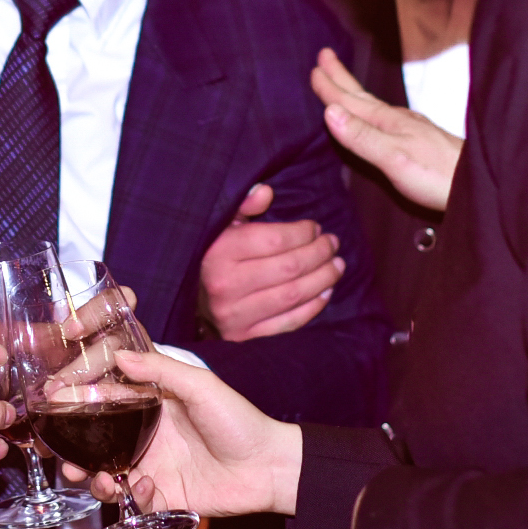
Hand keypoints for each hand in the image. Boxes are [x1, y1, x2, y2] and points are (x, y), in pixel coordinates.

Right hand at [71, 348, 301, 517]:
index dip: (75, 392)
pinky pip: (128, 497)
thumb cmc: (239, 421)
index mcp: (150, 401)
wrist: (269, 470)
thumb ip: (161, 369)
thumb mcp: (201, 386)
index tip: (52, 394)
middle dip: (69, 443)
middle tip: (56, 449)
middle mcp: (143, 431)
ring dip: (88, 474)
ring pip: (101, 469)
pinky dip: (128, 494)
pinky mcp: (158, 494)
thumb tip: (119, 355)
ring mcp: (148, 463)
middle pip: (92, 435)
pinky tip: (147, 486)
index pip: (103, 391)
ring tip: (90, 478)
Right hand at [200, 183, 342, 339]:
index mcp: (217, 253)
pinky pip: (289, 323)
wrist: (190, 301)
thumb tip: (266, 191)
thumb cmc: (213, 256)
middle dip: (319, 253)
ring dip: (323, 278)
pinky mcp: (244, 337)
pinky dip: (314, 306)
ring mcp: (234, 315)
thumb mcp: (222, 226)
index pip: (274, 240)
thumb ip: (243, 206)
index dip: (302, 232)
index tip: (315, 228)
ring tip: (337, 265)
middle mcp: (223, 285)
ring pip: (293, 294)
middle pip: (289, 268)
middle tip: (332, 244)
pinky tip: (326, 291)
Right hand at [310, 48, 463, 211]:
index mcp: (388, 121)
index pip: (351, 101)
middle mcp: (398, 120)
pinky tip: (373, 118)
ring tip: (343, 85)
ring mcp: (410, 129)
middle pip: (362, 96)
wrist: (479, 185)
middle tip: (325, 56)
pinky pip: (383, 119)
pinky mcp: (418, 142)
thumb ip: (361, 137)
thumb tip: (329, 111)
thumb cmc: (436, 175)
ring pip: (373, 106)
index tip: (314, 68)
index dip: (331, 87)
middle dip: (341, 77)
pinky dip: (369, 112)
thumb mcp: (394, 157)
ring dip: (354, 93)